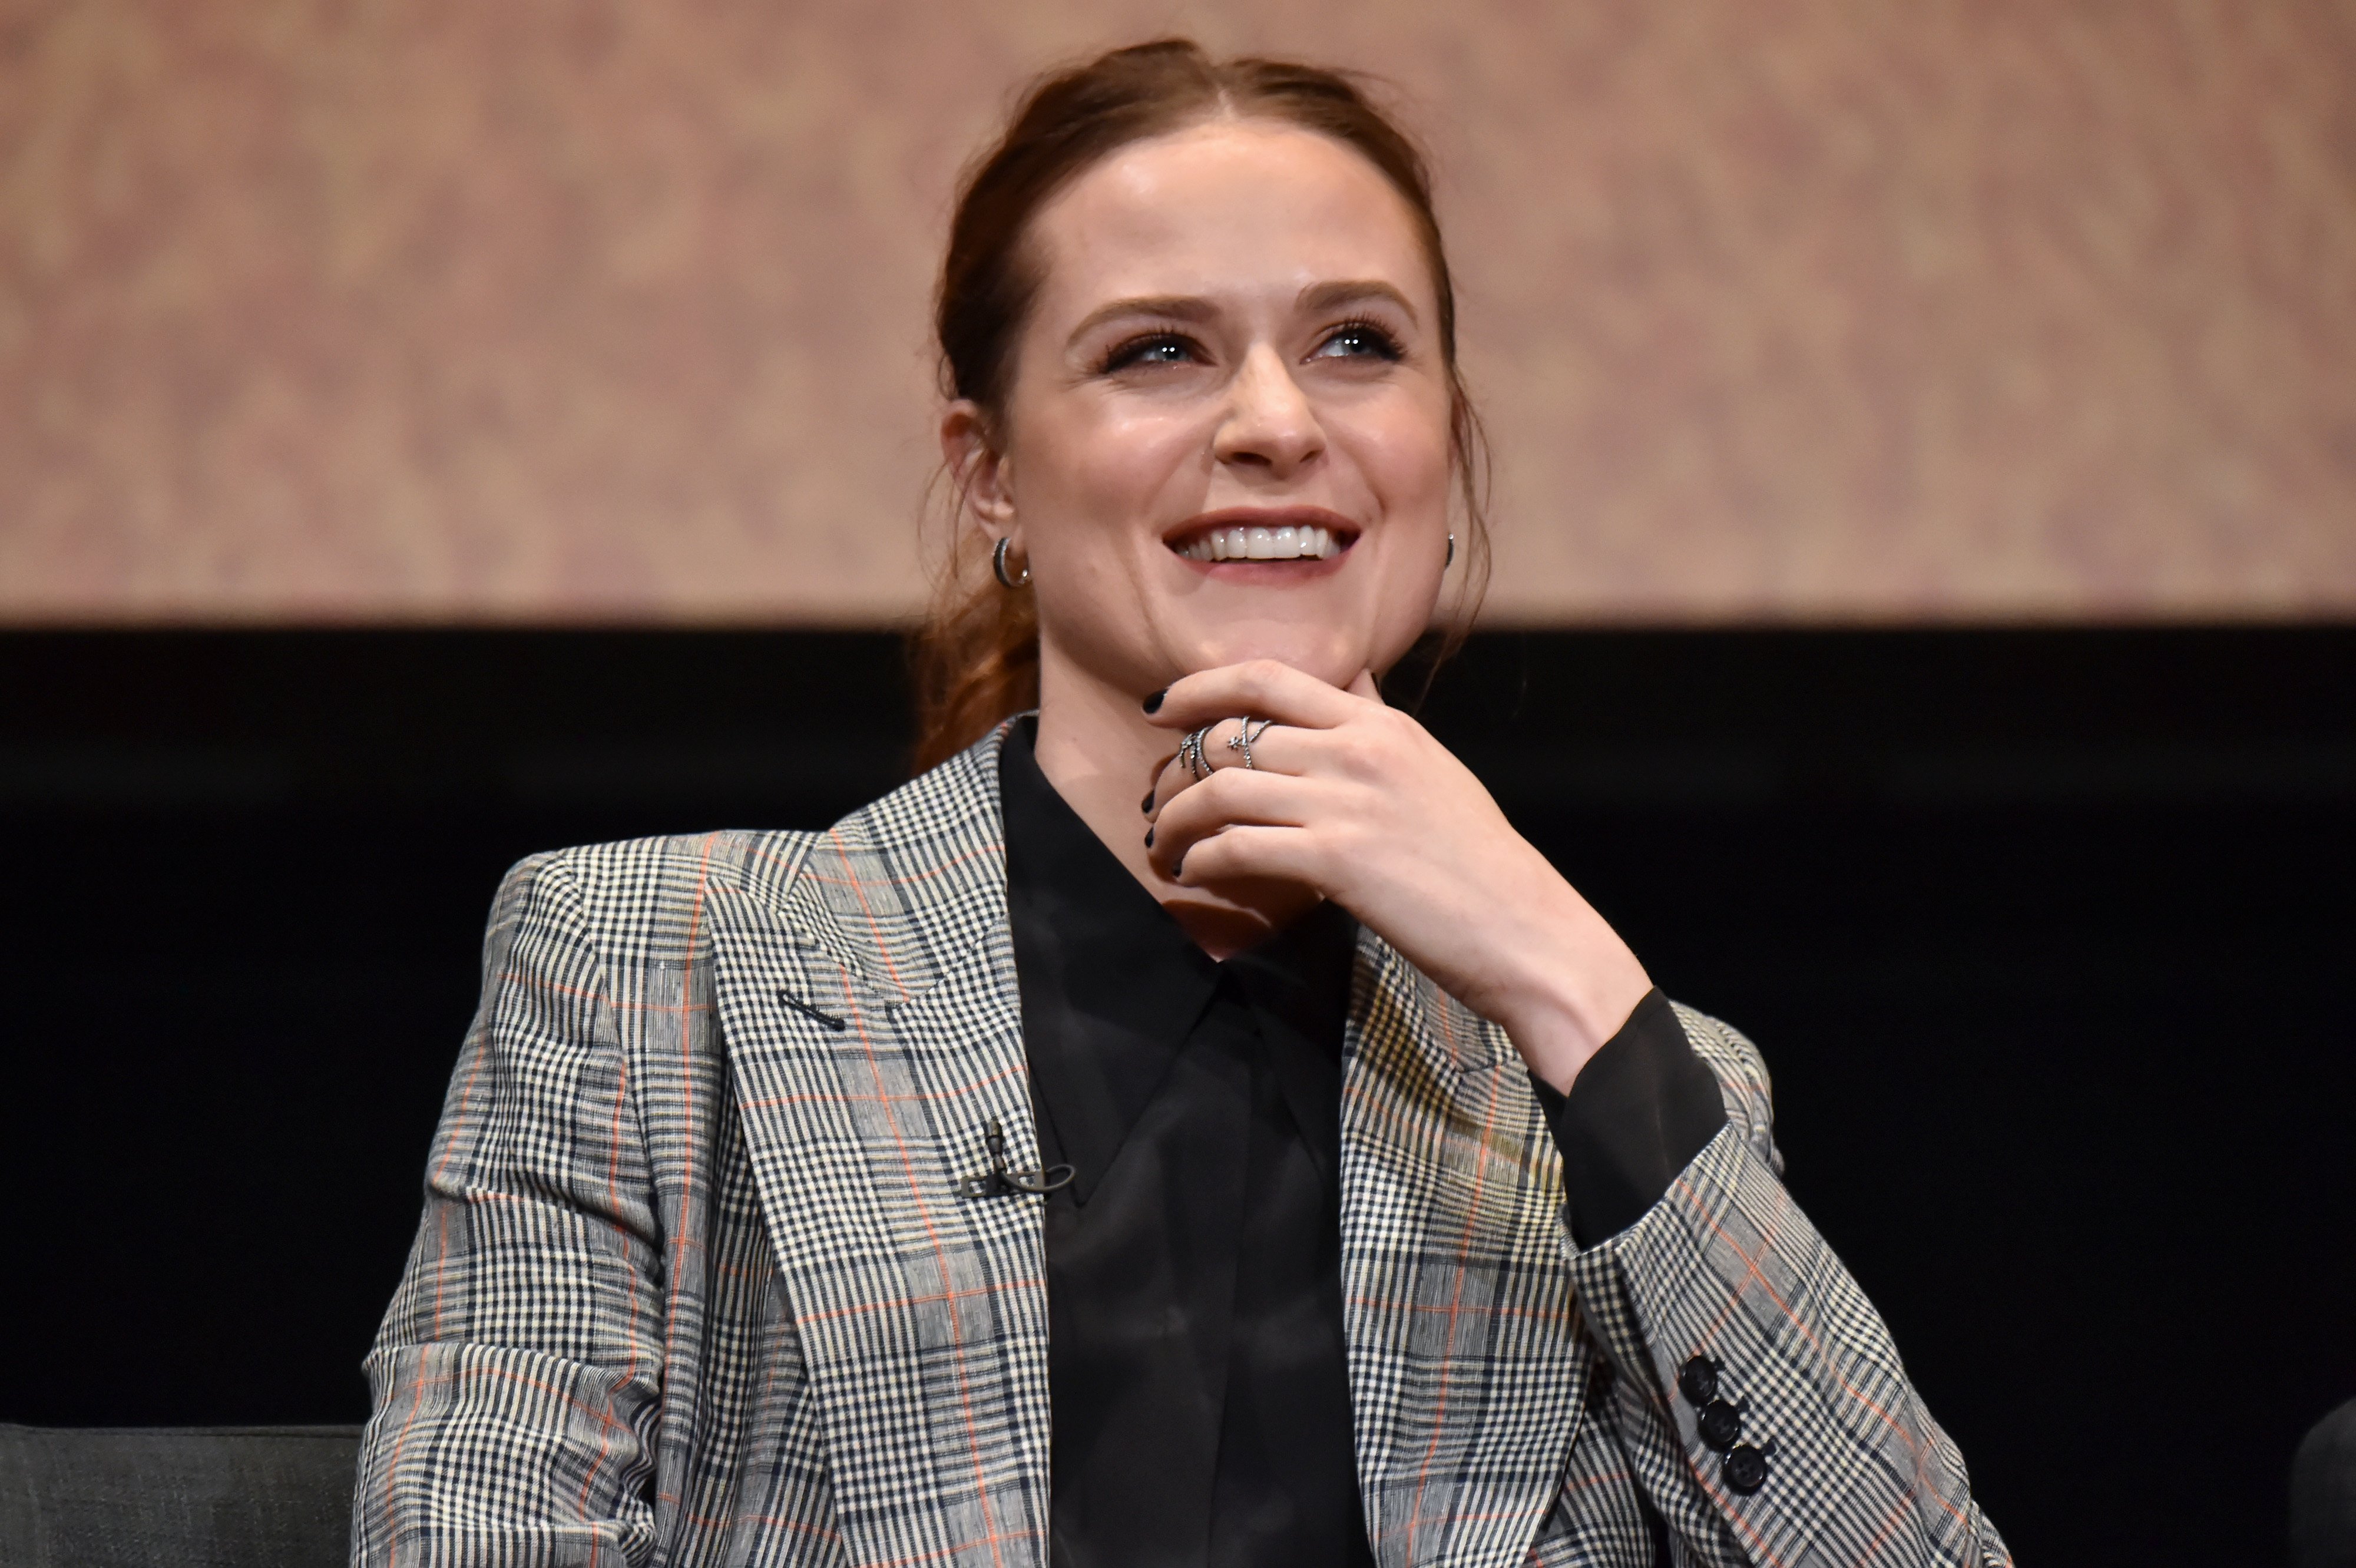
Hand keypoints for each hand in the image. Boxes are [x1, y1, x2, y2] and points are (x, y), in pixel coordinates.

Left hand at [1143, 660, 1652, 1091]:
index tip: (1160, 708)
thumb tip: (1347, 688)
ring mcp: (1346, 802)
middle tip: (1160, 798)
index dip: (1200, 687)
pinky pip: (1236, 847)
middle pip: (1231, 734)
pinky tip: (1195, 875)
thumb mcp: (1432, 771)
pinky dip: (1201, 860)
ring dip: (1177, 817)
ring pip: (1221, 788)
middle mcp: (1359, 750)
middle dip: (1178, 767)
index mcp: (1380, 723)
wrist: (1526, 930)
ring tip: (1165, 842)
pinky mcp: (1335, 860)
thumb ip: (1378, 731)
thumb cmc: (1479, 863)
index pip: (1268, 679)